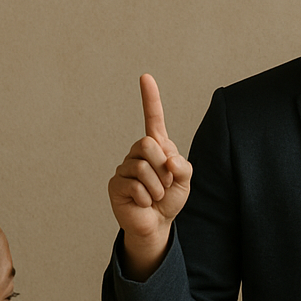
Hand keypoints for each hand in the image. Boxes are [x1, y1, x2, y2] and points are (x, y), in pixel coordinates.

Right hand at [108, 73, 192, 279]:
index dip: (150, 98)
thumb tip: (167, 157)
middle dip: (162, 167)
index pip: (153, 118)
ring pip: (143, 168)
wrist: (157, 224)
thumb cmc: (169, 199)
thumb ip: (182, 165)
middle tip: (164, 184)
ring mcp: (124, 167)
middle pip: (148, 144)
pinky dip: (147, 198)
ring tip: (155, 196)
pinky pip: (135, 186)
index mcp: (156, 147)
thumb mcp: (185, 180)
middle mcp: (138, 153)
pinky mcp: (115, 184)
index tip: (145, 77)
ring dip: (157, 187)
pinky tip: (144, 203)